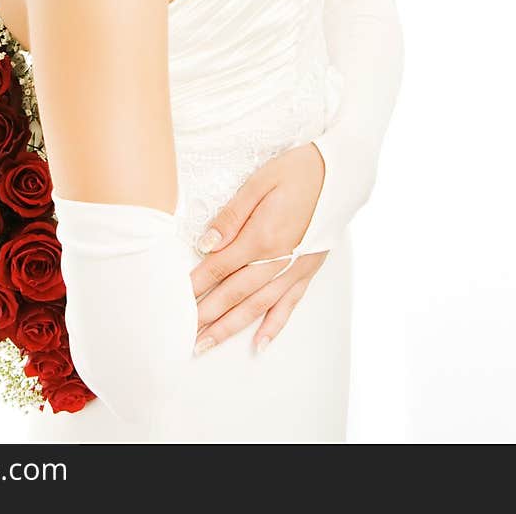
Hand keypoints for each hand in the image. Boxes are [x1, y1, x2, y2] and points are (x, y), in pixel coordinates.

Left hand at [189, 143, 329, 354]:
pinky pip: (289, 305)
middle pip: (234, 293)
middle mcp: (278, 259)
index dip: (196, 283)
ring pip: (257, 306)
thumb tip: (207, 242)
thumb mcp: (259, 182)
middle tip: (183, 333)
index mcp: (262, 236)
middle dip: (206, 315)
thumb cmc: (297, 171)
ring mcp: (294, 269)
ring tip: (207, 344)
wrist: (339, 175)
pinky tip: (259, 343)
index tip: (176, 298)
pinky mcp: (307, 271)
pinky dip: (273, 326)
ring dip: (230, 327)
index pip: (220, 266)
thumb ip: (232, 215)